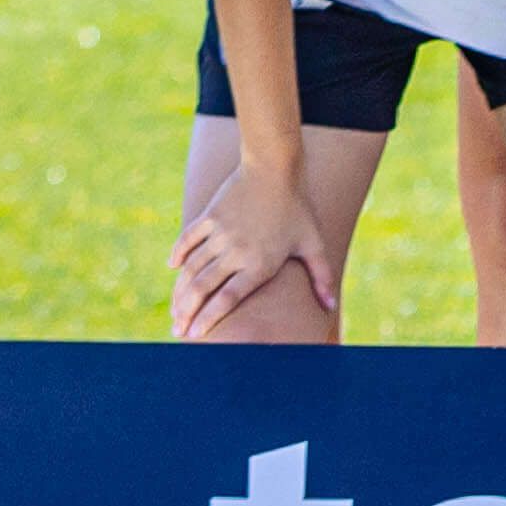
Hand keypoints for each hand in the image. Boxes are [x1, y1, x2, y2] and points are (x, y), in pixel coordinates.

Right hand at [171, 159, 337, 338]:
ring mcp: (220, 234)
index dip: (207, 320)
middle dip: (185, 313)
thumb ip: (322, 276)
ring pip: (191, 269)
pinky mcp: (209, 217)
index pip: (227, 299)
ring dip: (179, 291)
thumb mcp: (314, 242)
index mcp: (260, 263)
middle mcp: (236, 252)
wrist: (275, 168)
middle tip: (177, 330)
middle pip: (202, 289)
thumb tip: (331, 306)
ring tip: (175, 309)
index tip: (194, 336)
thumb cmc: (298, 208)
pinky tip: (173, 268)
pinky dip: (178, 254)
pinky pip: (187, 240)